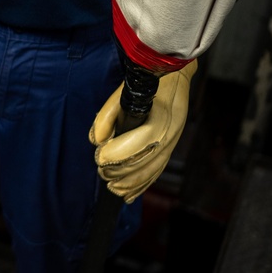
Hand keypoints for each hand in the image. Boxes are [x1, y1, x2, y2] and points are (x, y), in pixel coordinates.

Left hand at [89, 60, 196, 201]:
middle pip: (147, 161)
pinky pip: (157, 171)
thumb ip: (107, 115)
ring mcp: (173, 142)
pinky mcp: (170, 148)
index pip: (142, 142)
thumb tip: (96, 140)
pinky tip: (127, 195)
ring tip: (111, 185)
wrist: (175, 77)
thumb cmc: (147, 83)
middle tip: (102, 170)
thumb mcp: (123, 92)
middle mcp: (170, 132)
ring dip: (130, 183)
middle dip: (121, 170)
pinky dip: (141, 185)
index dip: (119, 153)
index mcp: (161, 116)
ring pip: (152, 171)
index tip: (99, 155)